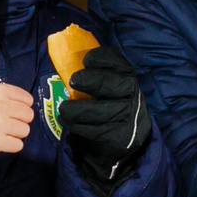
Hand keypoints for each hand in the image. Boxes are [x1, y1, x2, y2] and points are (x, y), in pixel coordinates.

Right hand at [0, 83, 34, 157]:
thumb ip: (8, 94)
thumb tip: (29, 103)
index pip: (28, 100)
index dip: (23, 108)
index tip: (13, 112)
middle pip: (29, 115)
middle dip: (20, 121)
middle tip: (7, 123)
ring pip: (25, 130)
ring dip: (16, 134)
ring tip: (3, 132)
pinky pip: (18, 145)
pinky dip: (12, 145)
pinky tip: (1, 140)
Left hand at [59, 45, 152, 180]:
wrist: (126, 137)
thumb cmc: (110, 104)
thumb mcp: (109, 86)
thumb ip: (96, 74)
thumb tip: (68, 61)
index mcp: (128, 78)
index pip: (119, 63)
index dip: (103, 59)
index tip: (86, 60)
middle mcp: (133, 96)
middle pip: (115, 85)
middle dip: (92, 81)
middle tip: (73, 81)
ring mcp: (129, 118)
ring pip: (103, 112)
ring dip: (78, 109)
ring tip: (64, 108)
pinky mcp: (119, 137)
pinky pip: (96, 131)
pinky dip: (77, 126)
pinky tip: (66, 120)